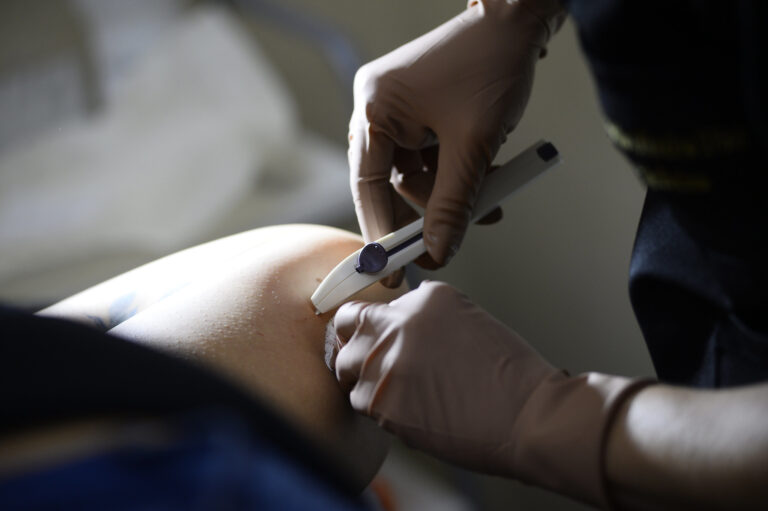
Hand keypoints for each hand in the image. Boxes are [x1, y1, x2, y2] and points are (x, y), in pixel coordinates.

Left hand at [334, 281, 649, 506]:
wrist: (528, 415)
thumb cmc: (510, 377)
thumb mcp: (468, 322)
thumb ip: (424, 319)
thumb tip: (395, 332)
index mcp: (425, 298)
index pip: (374, 302)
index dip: (367, 324)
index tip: (368, 338)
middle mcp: (400, 323)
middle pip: (347, 328)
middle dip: (355, 346)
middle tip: (370, 364)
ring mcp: (387, 361)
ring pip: (347, 367)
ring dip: (365, 379)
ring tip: (396, 393)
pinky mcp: (381, 401)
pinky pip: (360, 401)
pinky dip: (377, 408)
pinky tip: (407, 411)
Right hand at [348, 0, 563, 274]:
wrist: (518, 21)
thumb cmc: (492, 66)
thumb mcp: (474, 144)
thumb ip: (454, 204)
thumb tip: (439, 252)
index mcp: (376, 108)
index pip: (368, 184)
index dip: (381, 232)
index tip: (391, 271)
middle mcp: (377, 108)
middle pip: (390, 183)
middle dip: (425, 212)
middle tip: (444, 247)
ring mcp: (397, 110)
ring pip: (415, 175)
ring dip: (449, 195)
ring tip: (488, 204)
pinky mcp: (418, 113)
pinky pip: (430, 159)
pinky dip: (456, 175)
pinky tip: (485, 184)